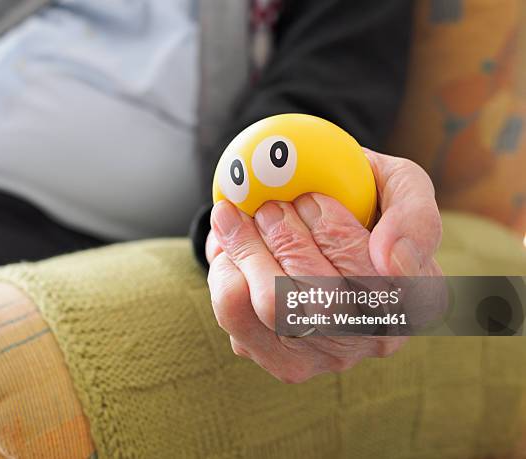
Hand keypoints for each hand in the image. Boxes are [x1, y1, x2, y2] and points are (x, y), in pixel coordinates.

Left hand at [206, 149, 442, 382]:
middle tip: (270, 204)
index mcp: (419, 296)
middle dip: (286, 238)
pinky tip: (235, 250)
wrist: (315, 233)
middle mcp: (380, 338)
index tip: (311, 197)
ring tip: (245, 218)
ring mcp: (330, 357)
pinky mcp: (282, 361)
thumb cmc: (361, 202)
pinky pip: (237, 315)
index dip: (334, 233)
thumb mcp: (398, 185)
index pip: (379, 277)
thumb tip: (391, 259)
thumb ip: (414, 214)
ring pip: (276, 307)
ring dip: (251, 249)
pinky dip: (227, 270)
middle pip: (323, 297)